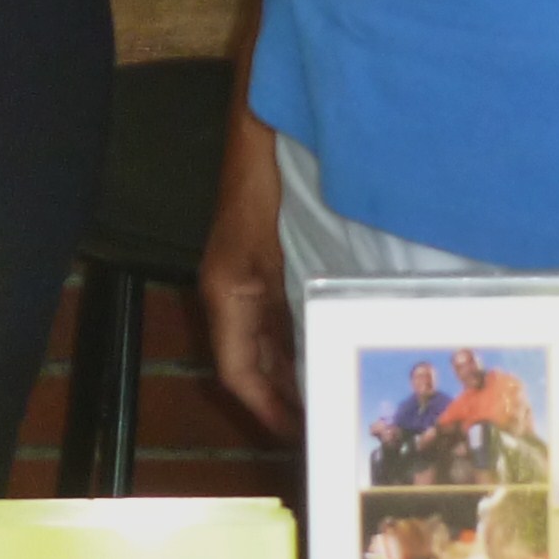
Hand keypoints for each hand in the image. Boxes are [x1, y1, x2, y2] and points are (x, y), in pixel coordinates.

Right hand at [196, 100, 297, 432]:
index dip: (266, 408)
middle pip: (251, 360)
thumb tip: (315, 360)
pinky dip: (301, 334)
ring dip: (293, 367)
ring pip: (267, 338)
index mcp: (227, 293)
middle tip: (323, 420)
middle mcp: (233, 290)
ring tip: (330, 391)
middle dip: (282, 395)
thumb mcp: (283, 252)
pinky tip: (331, 341)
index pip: (236, 370)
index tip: (299, 434)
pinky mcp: (268, 257)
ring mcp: (249, 273)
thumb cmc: (271, 184)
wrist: (267, 124)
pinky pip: (281, 312)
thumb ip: (294, 307)